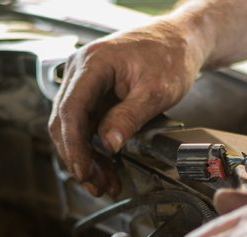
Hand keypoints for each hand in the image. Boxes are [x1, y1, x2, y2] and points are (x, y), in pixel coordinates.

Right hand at [49, 19, 205, 196]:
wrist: (181, 42)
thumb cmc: (170, 56)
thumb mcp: (155, 91)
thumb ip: (129, 117)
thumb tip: (109, 145)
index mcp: (92, 64)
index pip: (71, 110)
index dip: (74, 145)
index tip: (83, 170)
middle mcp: (80, 71)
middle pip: (65, 122)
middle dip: (79, 157)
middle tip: (96, 184)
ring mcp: (85, 83)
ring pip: (74, 128)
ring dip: (87, 157)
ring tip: (104, 183)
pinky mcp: (94, 94)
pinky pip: (87, 125)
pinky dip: (95, 148)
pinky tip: (107, 167)